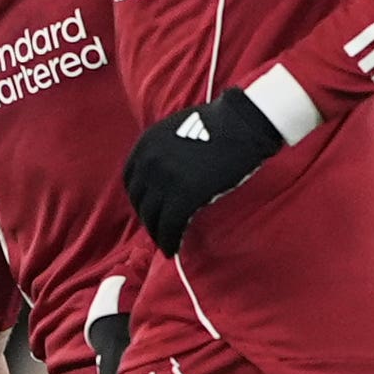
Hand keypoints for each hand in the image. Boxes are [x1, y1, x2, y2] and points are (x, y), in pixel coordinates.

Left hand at [122, 89, 283, 255]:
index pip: (131, 182)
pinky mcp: (185, 195)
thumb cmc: (217, 125)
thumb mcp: (176, 130)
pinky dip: (169, 241)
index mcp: (146, 145)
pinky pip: (170, 226)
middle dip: (149, 219)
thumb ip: (163, 151)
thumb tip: (162, 177)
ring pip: (152, 218)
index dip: (140, 200)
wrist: (242, 124)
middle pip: (141, 202)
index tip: (150, 210)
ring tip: (166, 243)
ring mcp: (166, 179)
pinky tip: (174, 249)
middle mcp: (150, 162)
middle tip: (159, 231)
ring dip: (157, 234)